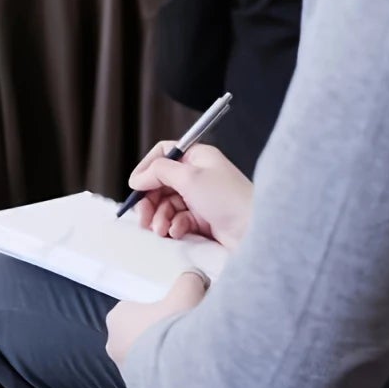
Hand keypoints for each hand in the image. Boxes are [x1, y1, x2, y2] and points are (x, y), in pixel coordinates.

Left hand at [105, 271, 208, 367]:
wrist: (178, 371)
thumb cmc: (174, 327)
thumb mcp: (187, 292)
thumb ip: (189, 280)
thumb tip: (195, 277)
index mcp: (117, 317)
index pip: (135, 309)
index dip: (157, 309)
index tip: (175, 311)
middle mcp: (113, 344)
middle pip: (140, 333)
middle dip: (158, 333)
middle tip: (183, 332)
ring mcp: (124, 371)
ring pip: (145, 358)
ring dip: (163, 356)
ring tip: (187, 354)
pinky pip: (154, 379)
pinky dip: (166, 375)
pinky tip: (185, 371)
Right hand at [127, 140, 252, 249]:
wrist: (253, 231)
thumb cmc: (227, 198)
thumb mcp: (189, 177)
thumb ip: (159, 171)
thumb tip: (138, 177)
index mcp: (197, 157)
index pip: (164, 154)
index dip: (147, 169)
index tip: (135, 185)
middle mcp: (198, 176)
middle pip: (161, 183)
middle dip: (150, 200)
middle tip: (142, 216)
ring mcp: (199, 199)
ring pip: (166, 205)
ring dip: (160, 217)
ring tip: (161, 228)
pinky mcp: (201, 220)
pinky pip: (177, 220)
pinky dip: (173, 227)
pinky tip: (178, 232)